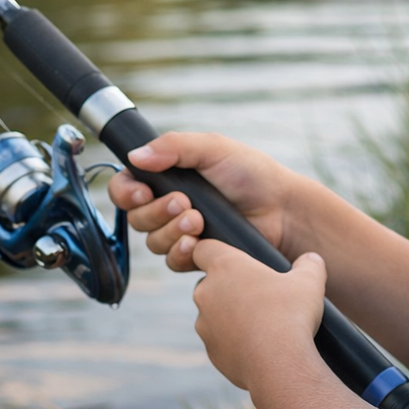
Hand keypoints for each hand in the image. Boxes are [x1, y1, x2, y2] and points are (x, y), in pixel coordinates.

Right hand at [109, 132, 297, 270]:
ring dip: (171, 231)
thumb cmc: (252, 174)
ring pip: (153, 242)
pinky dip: (181, 252)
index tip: (142, 192)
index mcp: (169, 177)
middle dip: (156, 212)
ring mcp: (183, 232)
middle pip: (136, 218)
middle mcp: (170, 205)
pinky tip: (198, 243)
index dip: (125, 192)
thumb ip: (174, 147)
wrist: (283, 211)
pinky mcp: (197, 256)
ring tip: (198, 221)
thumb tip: (135, 155)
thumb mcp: (213, 148)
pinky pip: (172, 261)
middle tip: (184, 204)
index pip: (127, 186)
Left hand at [191, 240, 325, 391]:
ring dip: (230, 315)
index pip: (203, 248)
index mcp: (225, 267)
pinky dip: (234, 341)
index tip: (231, 258)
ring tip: (262, 323)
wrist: (279, 366)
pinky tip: (259, 346)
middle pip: (209, 282)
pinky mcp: (211, 351)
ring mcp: (205, 324)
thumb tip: (311, 259)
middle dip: (228, 285)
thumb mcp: (310, 281)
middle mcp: (207, 293)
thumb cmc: (291, 315)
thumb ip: (309, 264)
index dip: (213, 249)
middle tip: (258, 293)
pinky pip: (220, 340)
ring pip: (212, 313)